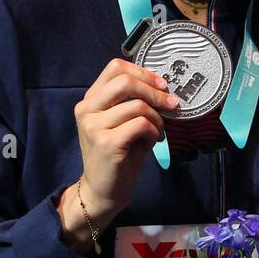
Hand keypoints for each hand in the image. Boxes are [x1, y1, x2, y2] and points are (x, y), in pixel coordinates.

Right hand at [69, 58, 179, 229]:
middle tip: (171, 104)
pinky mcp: (105, 142)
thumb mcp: (124, 122)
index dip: (143, 72)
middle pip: (126, 81)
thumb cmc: (119, 155)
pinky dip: (154, 130)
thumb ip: (136, 102)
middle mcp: (87, 109)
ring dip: (157, 117)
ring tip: (158, 131)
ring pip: (137, 105)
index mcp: (91, 99)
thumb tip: (164, 88)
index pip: (115, 67)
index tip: (162, 85)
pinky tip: (153, 140)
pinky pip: (140, 124)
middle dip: (155, 91)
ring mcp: (93, 125)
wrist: (103, 190)